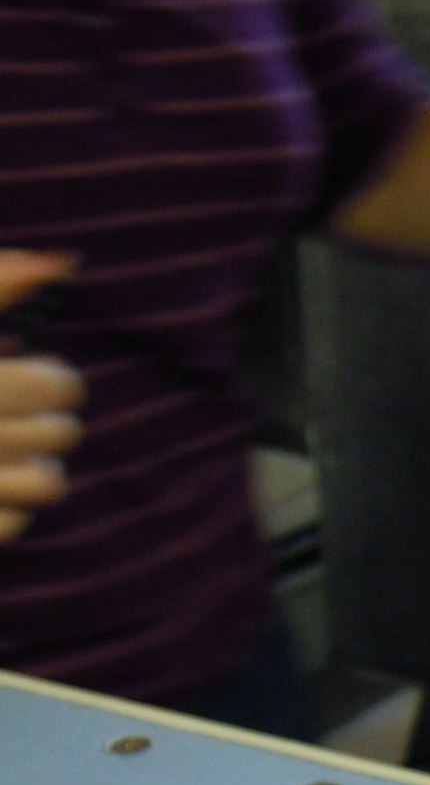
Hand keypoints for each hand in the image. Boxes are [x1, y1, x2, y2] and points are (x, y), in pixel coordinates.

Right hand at [0, 250, 84, 542]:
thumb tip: (64, 262)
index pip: (58, 387)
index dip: (57, 382)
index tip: (36, 375)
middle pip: (62, 433)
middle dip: (50, 422)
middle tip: (20, 416)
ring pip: (51, 484)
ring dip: (40, 468)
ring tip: (14, 455)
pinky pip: (15, 522)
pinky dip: (9, 507)